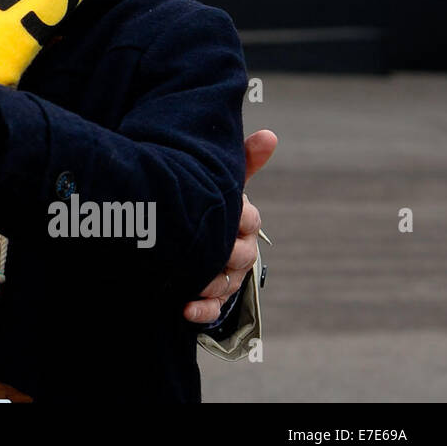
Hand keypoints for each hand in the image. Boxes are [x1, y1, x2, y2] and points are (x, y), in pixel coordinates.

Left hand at [184, 129, 275, 322]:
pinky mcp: (210, 297)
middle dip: (225, 251)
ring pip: (227, 282)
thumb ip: (241, 162)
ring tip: (190, 279)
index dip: (238, 214)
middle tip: (206, 246)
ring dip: (210, 282)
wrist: (175, 231)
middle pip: (242, 254)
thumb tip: (270, 135)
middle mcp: (239, 250)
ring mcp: (225, 275)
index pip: (249, 218)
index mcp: (242, 221)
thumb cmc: (206, 201)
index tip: (226, 206)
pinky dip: (202, 311)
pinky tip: (186, 309)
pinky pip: (212, 309)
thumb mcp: (219, 180)